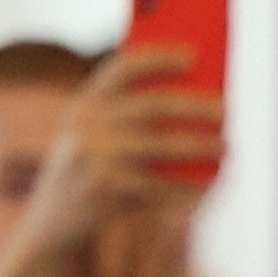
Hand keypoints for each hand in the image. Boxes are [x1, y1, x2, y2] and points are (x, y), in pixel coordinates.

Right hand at [16, 45, 222, 258]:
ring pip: (165, 145)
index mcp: (85, 102)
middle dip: (196, 105)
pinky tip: (211, 181)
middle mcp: (88, 122)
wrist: (50, 221)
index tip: (193, 55)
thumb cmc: (85, 174)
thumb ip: (126, 118)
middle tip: (227, 110)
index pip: (123, 67)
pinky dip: (190, 184)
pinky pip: (162, 184)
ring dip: (202, 145)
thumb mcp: (94, 138)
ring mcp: (96, 155)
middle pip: (155, 104)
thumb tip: (193, 102)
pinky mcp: (107, 188)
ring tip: (227, 147)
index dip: (159, 57)